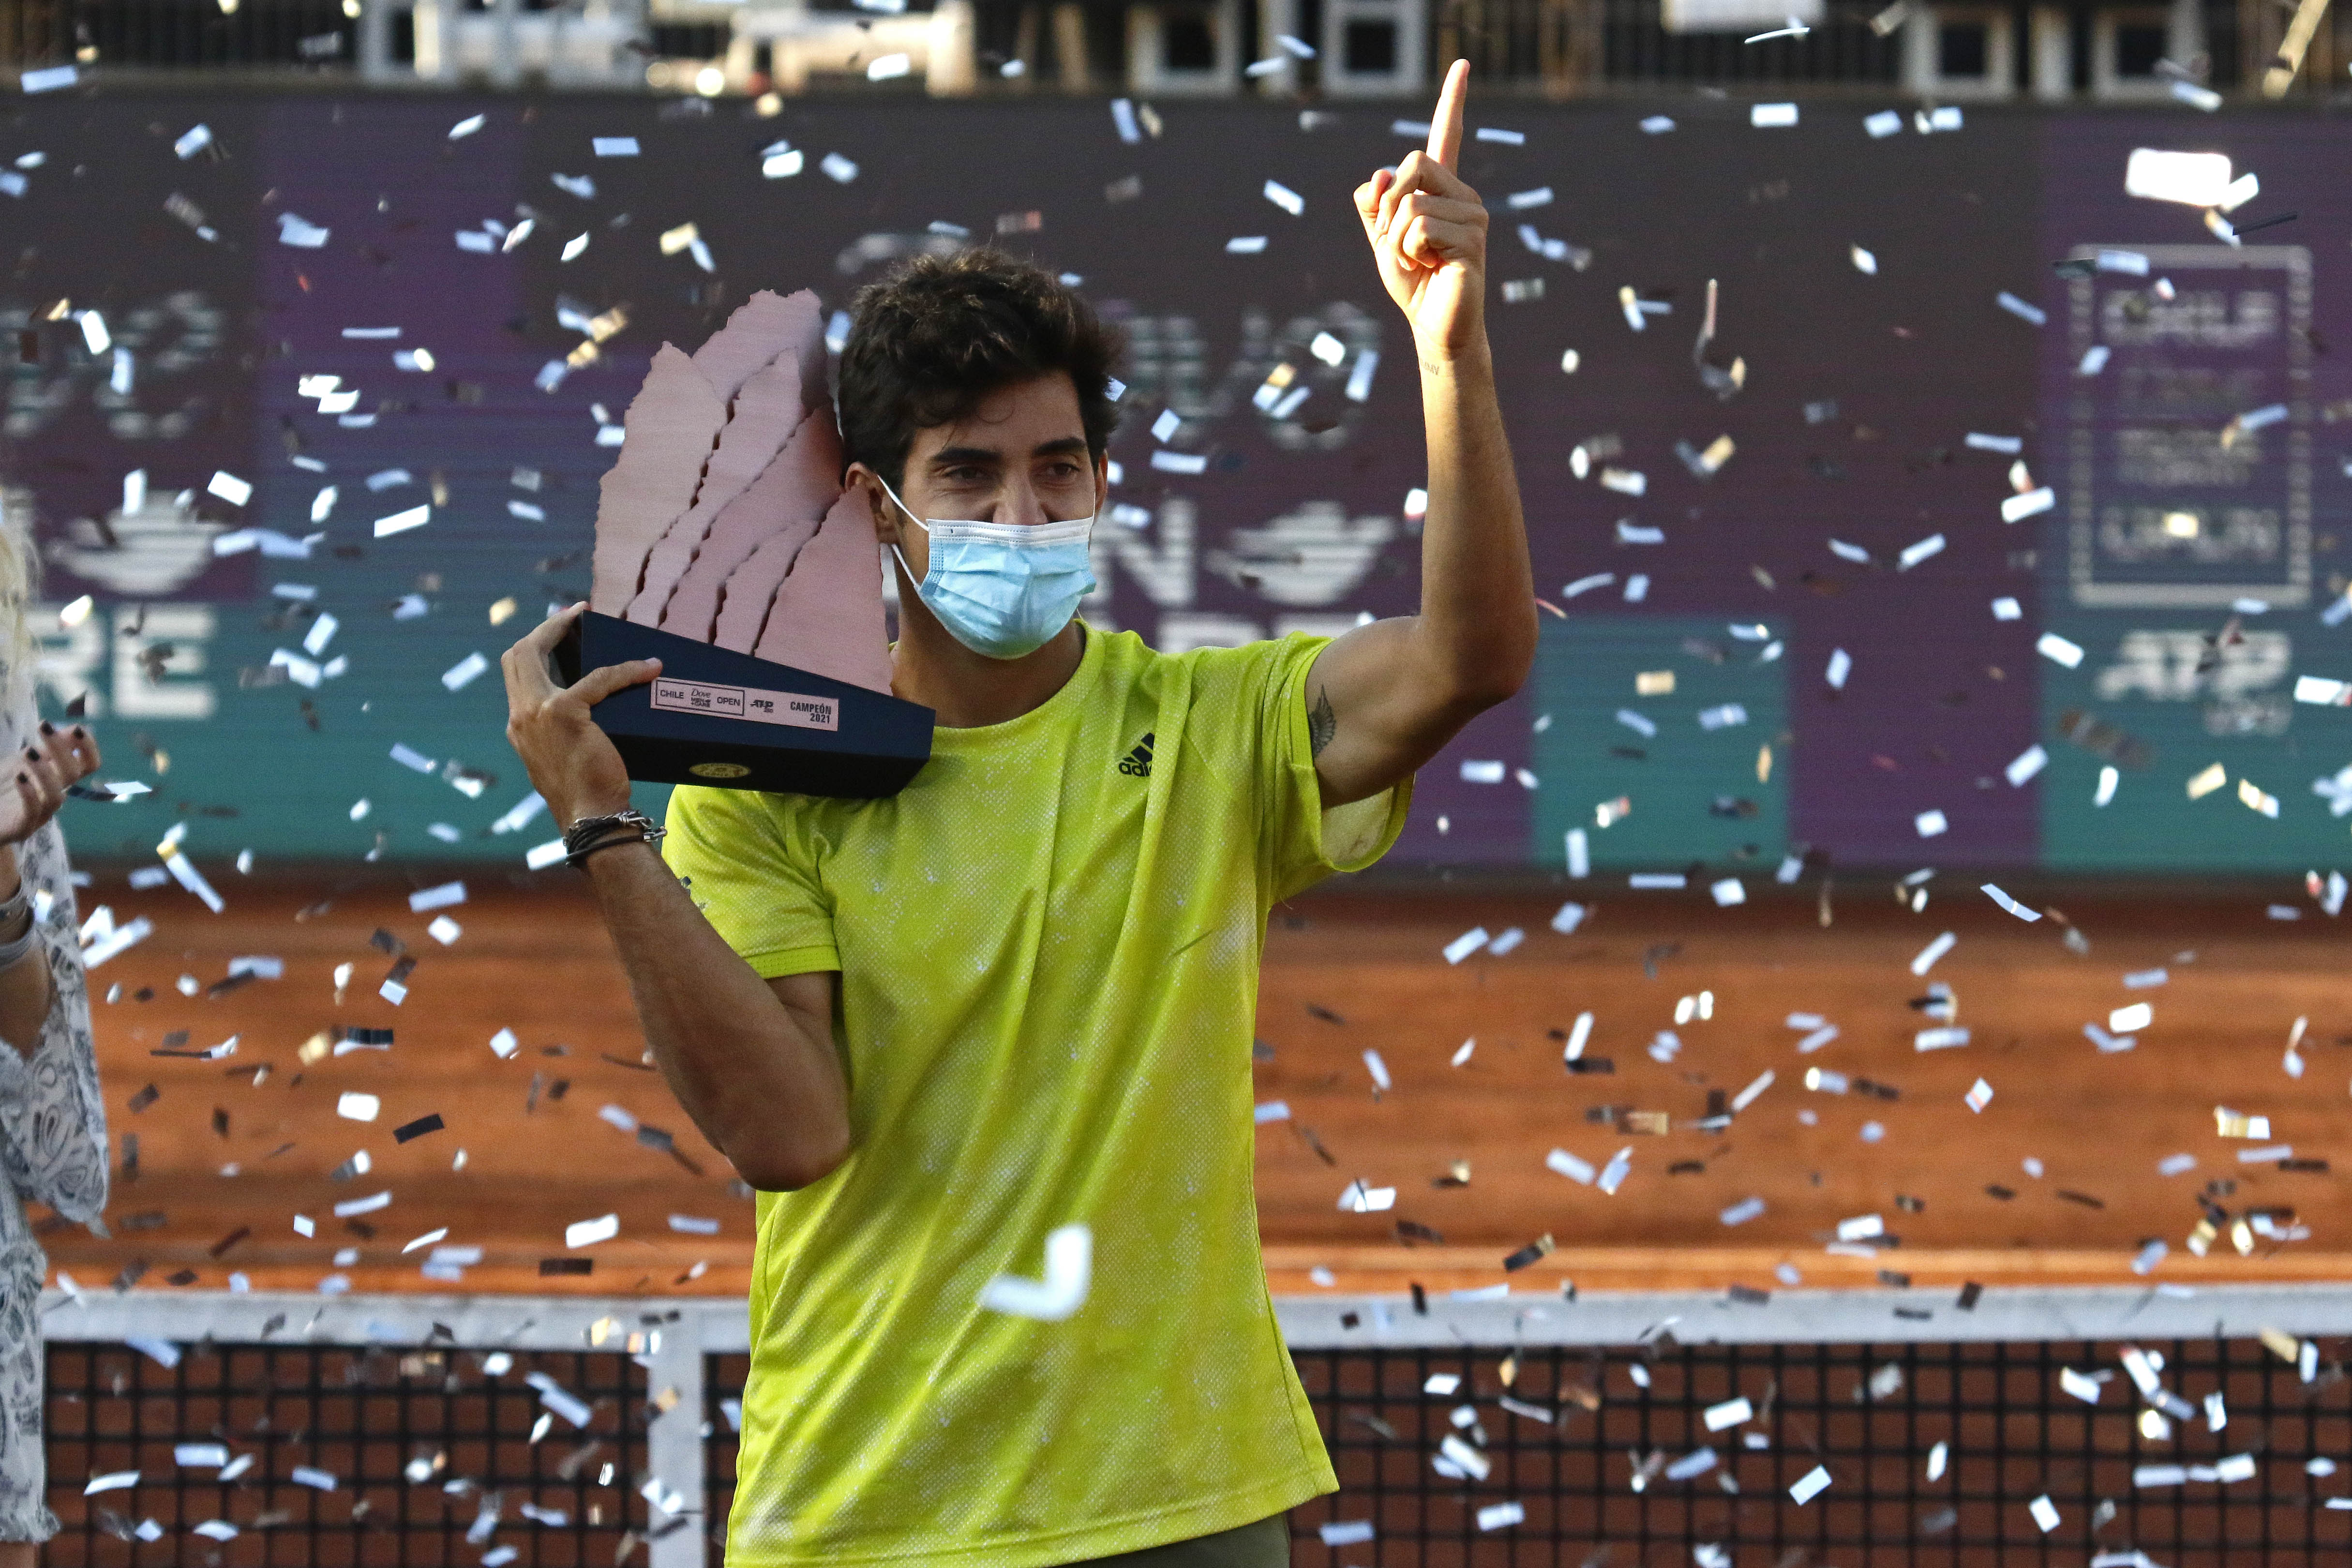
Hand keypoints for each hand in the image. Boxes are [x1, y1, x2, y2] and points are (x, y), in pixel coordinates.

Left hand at [0, 722, 99, 848]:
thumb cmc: (2, 787)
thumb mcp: (23, 761)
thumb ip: (48, 749)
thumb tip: (76, 728)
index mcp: (58, 779)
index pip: (88, 765)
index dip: (88, 748)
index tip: (77, 728)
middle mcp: (54, 795)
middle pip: (72, 775)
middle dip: (61, 749)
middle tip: (43, 727)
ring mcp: (40, 814)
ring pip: (55, 797)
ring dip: (44, 772)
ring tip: (28, 751)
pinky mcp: (21, 828)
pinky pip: (32, 812)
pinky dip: (28, 793)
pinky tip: (18, 776)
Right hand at [502, 601, 661, 827]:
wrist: (591, 818)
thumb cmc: (589, 794)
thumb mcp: (563, 757)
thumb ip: (562, 731)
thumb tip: (591, 711)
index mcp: (519, 724)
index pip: (515, 671)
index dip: (535, 644)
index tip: (559, 628)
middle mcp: (520, 716)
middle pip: (518, 653)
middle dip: (543, 627)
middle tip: (574, 614)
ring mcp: (537, 713)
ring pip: (540, 652)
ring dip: (565, 629)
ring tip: (592, 619)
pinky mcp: (565, 713)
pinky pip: (599, 679)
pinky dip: (627, 670)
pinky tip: (648, 667)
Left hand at [1354, 59, 1488, 363]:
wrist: (1434, 326)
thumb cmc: (1413, 281)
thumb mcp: (1381, 238)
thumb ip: (1373, 204)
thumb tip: (1377, 176)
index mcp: (1443, 189)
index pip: (1447, 137)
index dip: (1452, 101)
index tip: (1461, 64)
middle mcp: (1464, 195)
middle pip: (1411, 164)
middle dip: (1388, 205)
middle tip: (1400, 241)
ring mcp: (1473, 216)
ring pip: (1411, 202)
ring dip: (1398, 238)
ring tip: (1419, 260)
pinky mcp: (1472, 241)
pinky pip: (1420, 228)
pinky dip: (1409, 251)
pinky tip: (1430, 268)